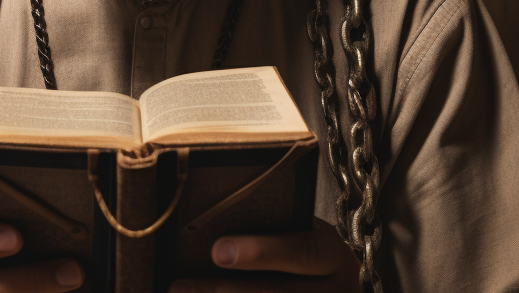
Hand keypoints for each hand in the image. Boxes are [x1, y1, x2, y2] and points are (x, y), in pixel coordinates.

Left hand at [168, 218, 359, 291]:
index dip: (261, 252)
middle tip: (179, 287)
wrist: (339, 287)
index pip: (301, 251)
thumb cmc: (307, 254)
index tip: (217, 251)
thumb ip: (271, 232)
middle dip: (224, 292)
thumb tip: (211, 236)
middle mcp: (334, 292)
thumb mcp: (303, 235)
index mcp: (331, 255)